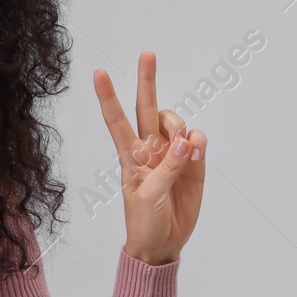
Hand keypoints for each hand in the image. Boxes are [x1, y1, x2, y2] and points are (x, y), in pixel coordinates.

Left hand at [94, 51, 206, 265]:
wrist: (163, 242)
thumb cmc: (145, 221)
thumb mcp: (149, 197)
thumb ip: (167, 168)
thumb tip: (184, 141)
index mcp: (129, 155)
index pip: (116, 120)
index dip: (108, 97)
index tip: (98, 73)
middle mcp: (149, 148)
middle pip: (147, 107)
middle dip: (147, 80)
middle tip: (147, 54)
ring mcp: (172, 153)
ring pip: (176, 121)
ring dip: (179, 126)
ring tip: (183, 149)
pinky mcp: (193, 163)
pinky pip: (197, 140)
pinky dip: (197, 142)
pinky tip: (195, 153)